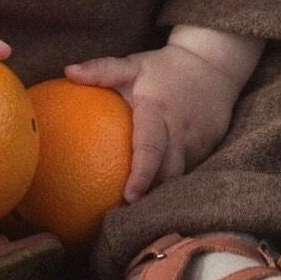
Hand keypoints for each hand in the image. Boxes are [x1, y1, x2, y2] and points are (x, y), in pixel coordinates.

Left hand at [64, 45, 241, 203]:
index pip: (151, 148)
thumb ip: (101, 70)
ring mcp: (198, 142)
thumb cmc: (163, 68)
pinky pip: (189, 169)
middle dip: (151, 196)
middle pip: (168, 173)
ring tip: (140, 213)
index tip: (129, 196)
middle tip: (127, 216)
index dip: (142, 175)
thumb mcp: (132, 64)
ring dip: (162, 193)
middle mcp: (180, 132)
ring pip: (180, 176)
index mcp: (158, 113)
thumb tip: (68, 71)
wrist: (212, 64)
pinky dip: (174, 182)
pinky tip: (157, 194)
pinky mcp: (208, 148)